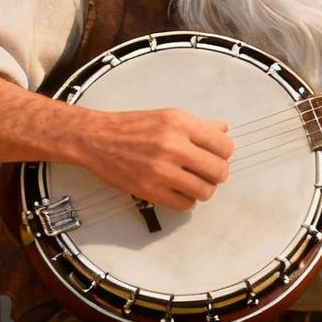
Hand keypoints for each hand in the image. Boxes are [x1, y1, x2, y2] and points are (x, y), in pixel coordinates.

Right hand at [73, 107, 233, 210]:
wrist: (96, 139)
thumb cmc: (130, 127)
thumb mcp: (167, 116)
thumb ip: (198, 125)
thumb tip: (223, 129)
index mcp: (179, 123)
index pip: (224, 145)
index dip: (224, 153)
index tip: (217, 155)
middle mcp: (172, 146)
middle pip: (219, 171)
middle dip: (217, 173)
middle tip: (208, 172)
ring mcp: (161, 170)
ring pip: (205, 191)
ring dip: (203, 189)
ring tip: (193, 182)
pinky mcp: (150, 190)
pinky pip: (185, 205)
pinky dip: (186, 200)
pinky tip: (178, 190)